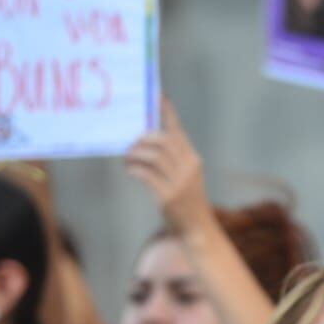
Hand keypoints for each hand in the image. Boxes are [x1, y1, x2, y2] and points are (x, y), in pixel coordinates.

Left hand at [124, 98, 213, 234]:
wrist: (196, 228)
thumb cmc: (185, 199)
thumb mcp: (184, 176)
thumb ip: (171, 159)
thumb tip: (144, 140)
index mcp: (193, 159)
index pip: (178, 131)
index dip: (168, 113)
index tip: (159, 96)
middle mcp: (189, 168)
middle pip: (164, 141)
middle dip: (144, 138)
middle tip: (131, 143)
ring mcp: (180, 182)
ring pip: (154, 156)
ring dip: (135, 154)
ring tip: (127, 158)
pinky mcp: (168, 196)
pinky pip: (146, 175)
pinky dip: (134, 169)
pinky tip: (130, 170)